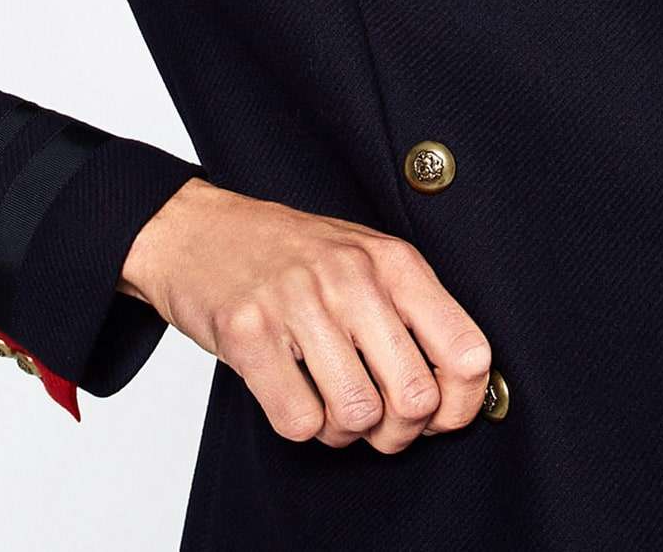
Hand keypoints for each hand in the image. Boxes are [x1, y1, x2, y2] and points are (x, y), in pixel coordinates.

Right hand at [118, 176, 491, 452]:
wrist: (195, 232)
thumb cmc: (288, 253)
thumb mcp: (364, 258)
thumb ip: (413, 313)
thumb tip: (461, 391)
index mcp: (392, 261)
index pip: (467, 352)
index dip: (462, 404)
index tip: (441, 415)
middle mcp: (352, 277)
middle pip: (415, 398)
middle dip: (398, 431)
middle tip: (377, 419)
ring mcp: (299, 302)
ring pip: (357, 416)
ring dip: (344, 430)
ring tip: (327, 398)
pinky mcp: (249, 333)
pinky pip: (300, 422)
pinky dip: (299, 423)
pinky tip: (289, 388)